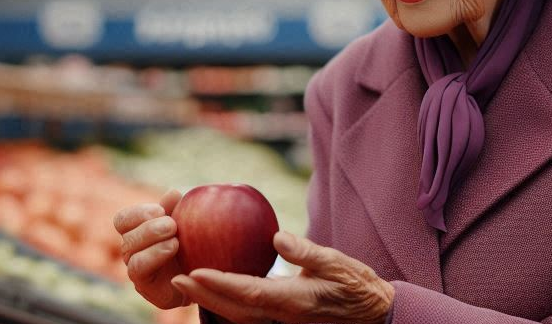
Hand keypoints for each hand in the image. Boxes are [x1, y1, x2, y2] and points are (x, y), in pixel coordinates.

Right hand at [114, 188, 185, 308]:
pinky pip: (138, 270)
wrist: (201, 279)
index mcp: (137, 233)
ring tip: (175, 241)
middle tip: (172, 225)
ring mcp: (136, 270)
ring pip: (130, 253)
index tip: (160, 210)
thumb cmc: (191, 248)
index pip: (122, 219)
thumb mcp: (185, 225)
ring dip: (152, 242)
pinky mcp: (145, 286)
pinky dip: (154, 257)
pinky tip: (172, 249)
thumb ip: (176, 210)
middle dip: (149, 227)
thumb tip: (172, 192)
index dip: (137, 213)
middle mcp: (132, 251)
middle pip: (127, 235)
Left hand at [171, 231, 393, 323]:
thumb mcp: (337, 262)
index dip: (221, 284)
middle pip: (236, 309)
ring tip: (189, 283)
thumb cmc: (357, 284)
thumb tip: (277, 236)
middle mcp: (284, 314)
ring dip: (212, 300)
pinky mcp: (284, 316)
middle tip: (178, 279)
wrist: (373, 312)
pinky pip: (249, 310)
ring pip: (239, 314)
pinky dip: (229, 300)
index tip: (196, 272)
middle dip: (205, 296)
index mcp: (295, 300)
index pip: (250, 292)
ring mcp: (283, 319)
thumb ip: (307, 251)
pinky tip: (217, 286)